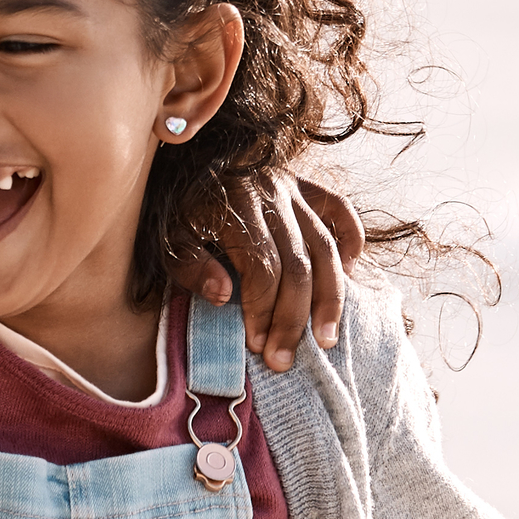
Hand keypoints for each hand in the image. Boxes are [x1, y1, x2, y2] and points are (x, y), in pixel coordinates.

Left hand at [171, 173, 363, 372]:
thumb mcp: (167, 238)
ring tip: (327, 338)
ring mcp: (291, 186)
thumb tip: (223, 295)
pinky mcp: (303, 182)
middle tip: (284, 359)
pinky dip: (351, 238)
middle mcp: (270, 193)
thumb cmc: (172, 208)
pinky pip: (339, 208)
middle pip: (298, 265)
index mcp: (235, 205)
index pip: (262, 267)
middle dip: (293, 318)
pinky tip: (349, 273)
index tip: (257, 344)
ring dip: (330, 297)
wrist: (182, 159)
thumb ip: (189, 266)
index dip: (263, 309)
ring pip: (325, 245)